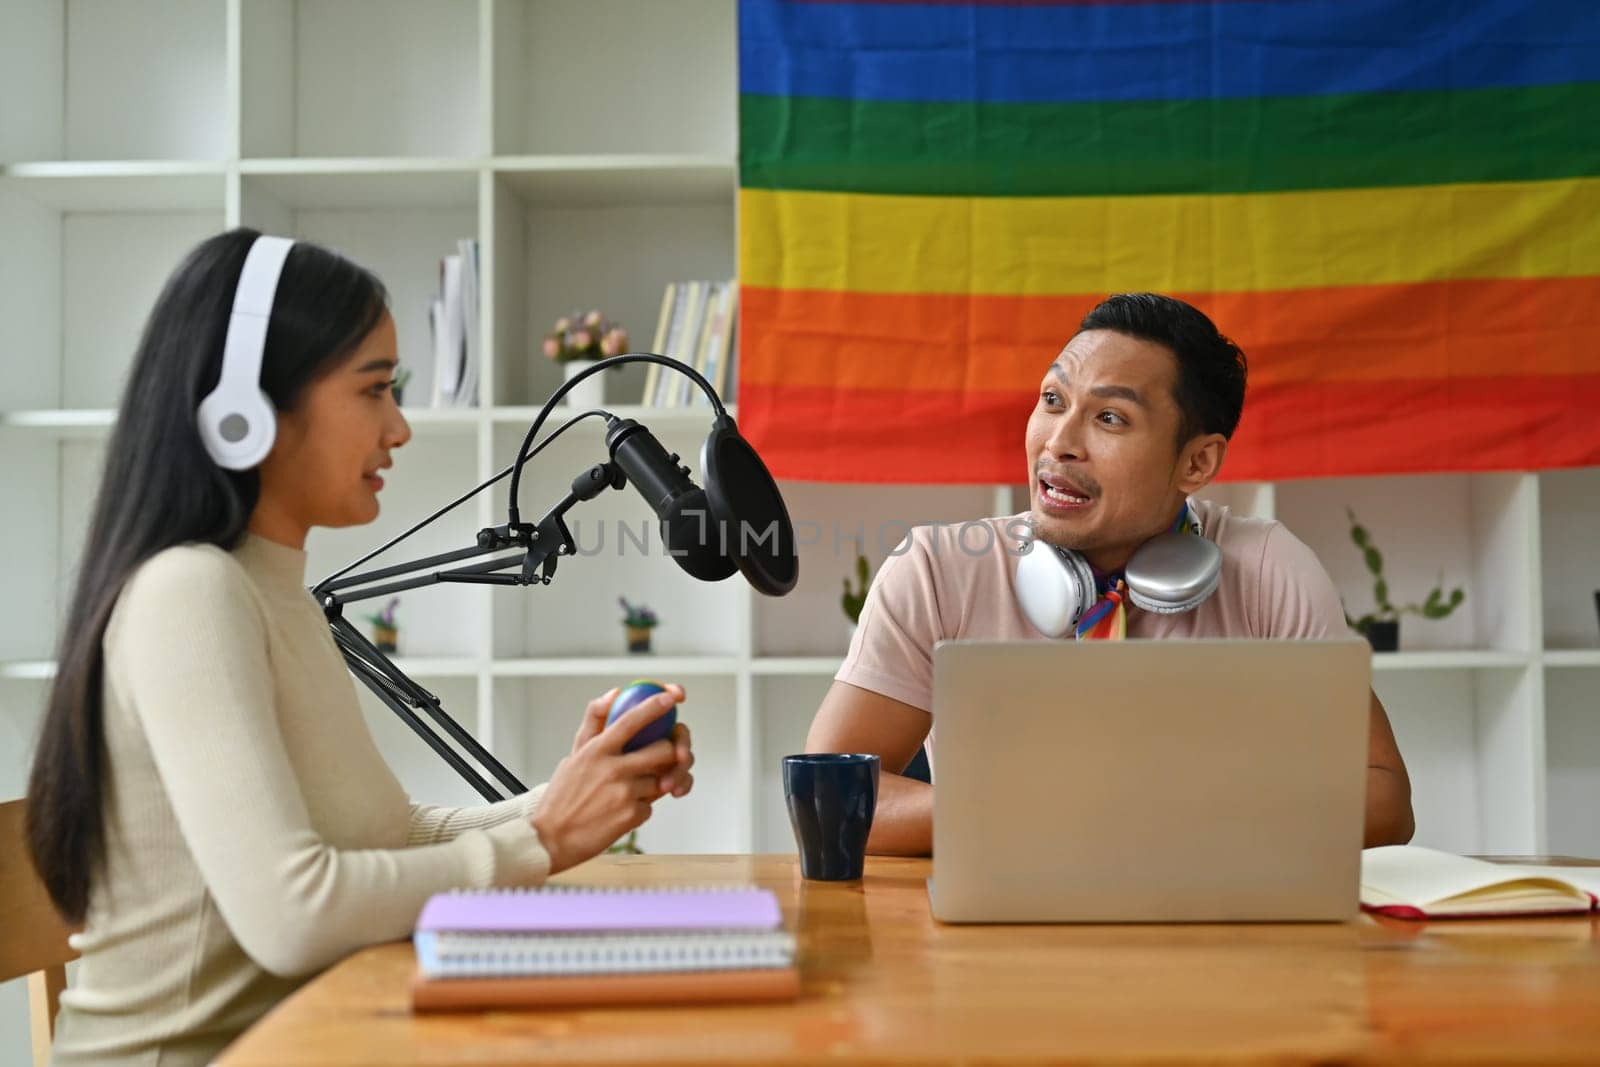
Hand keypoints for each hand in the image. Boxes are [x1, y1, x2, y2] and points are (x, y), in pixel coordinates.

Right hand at [532, 686, 690, 874]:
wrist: (551, 839)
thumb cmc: (562, 797)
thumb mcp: (574, 755)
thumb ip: (595, 723)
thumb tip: (614, 693)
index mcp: (597, 750)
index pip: (631, 720)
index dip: (654, 706)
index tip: (670, 697)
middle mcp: (612, 768)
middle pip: (663, 750)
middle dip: (669, 754)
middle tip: (661, 759)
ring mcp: (624, 792)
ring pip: (660, 780)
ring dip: (650, 787)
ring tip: (625, 794)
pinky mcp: (631, 816)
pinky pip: (650, 807)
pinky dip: (639, 809)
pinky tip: (618, 813)